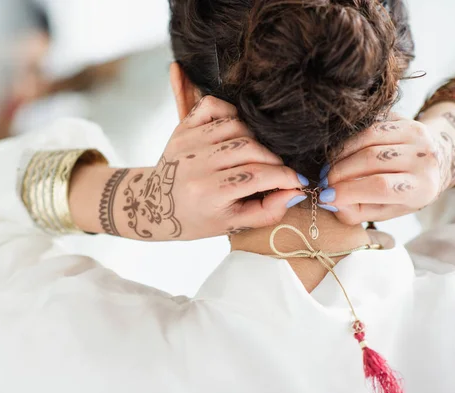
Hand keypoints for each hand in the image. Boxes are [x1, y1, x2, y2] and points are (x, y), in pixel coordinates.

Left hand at [107, 96, 307, 240]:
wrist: (155, 205)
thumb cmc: (196, 218)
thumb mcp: (232, 225)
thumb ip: (266, 212)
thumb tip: (296, 191)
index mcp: (206, 193)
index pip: (256, 177)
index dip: (285, 177)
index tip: (298, 181)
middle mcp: (195, 164)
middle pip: (250, 148)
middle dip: (273, 160)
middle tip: (278, 171)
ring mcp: (187, 142)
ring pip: (237, 126)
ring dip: (255, 140)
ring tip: (255, 156)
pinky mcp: (182, 127)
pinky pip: (213, 106)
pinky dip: (231, 114)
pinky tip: (236, 133)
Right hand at [318, 117, 448, 224]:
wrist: (432, 165)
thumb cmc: (403, 194)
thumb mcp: (383, 211)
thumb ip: (355, 212)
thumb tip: (329, 201)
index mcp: (422, 188)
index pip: (380, 187)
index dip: (348, 191)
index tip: (326, 196)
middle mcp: (423, 159)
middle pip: (371, 159)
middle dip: (339, 172)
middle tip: (324, 181)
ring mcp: (416, 135)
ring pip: (368, 139)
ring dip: (340, 155)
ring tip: (329, 168)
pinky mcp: (405, 120)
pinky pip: (369, 126)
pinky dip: (349, 141)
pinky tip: (341, 154)